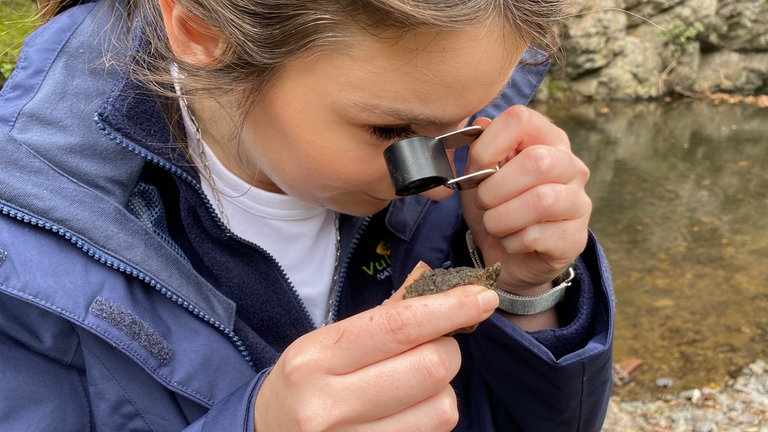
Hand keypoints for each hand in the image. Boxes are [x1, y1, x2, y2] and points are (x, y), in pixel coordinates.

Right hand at [253, 264, 498, 431]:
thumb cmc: (305, 382)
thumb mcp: (328, 342)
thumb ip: (386, 313)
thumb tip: (436, 278)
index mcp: (315, 358)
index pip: (398, 326)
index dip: (450, 308)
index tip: (482, 297)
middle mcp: (329, 405)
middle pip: (430, 367)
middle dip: (448, 349)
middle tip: (437, 344)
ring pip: (441, 408)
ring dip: (443, 388)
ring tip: (416, 383)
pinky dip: (433, 413)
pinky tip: (410, 407)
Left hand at [461, 105, 590, 294]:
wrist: (508, 255)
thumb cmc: (497, 206)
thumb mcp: (480, 175)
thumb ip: (480, 149)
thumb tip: (480, 124)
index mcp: (546, 139)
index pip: (521, 119)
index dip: (489, 143)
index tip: (477, 167)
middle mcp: (570, 165)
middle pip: (536, 161)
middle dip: (495, 187)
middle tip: (483, 201)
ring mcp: (578, 201)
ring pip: (541, 201)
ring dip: (502, 217)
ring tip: (493, 223)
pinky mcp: (575, 237)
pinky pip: (537, 236)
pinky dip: (512, 241)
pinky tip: (510, 241)